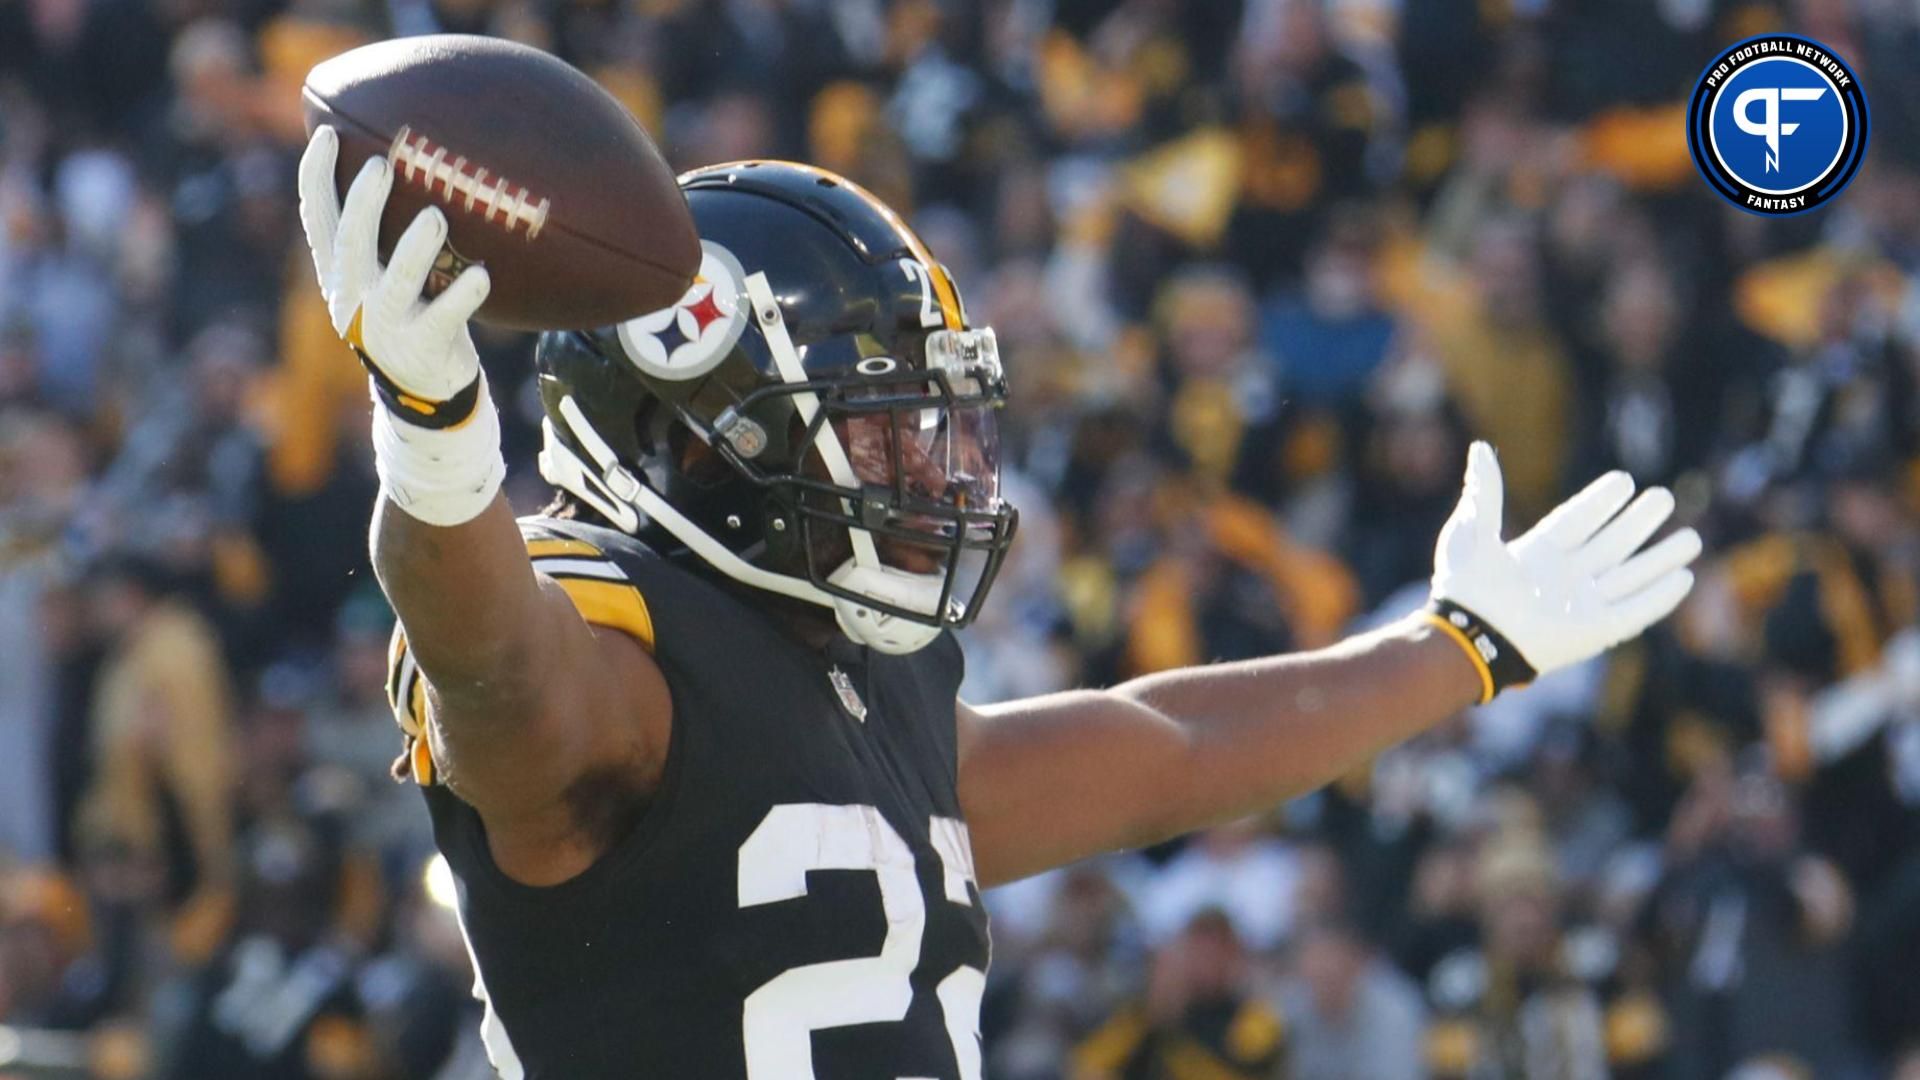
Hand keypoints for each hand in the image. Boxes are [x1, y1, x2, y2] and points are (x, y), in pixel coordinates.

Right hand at [297, 125, 491, 427]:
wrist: (426, 391)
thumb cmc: (412, 314)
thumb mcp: (386, 277)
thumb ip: (383, 235)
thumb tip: (406, 161)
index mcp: (340, 275)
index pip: (316, 219)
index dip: (315, 177)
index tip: (325, 131)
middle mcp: (355, 298)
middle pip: (350, 244)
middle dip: (362, 204)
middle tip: (382, 165)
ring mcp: (387, 327)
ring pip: (395, 283)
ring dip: (413, 248)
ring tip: (436, 216)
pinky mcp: (424, 348)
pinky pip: (444, 318)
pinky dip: (463, 296)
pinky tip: (482, 274)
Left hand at [1429, 442, 1701, 694]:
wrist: (1469, 635)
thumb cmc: (1465, 587)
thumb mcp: (1471, 532)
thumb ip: (1485, 493)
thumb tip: (1479, 448)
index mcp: (1537, 554)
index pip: (1577, 521)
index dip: (1600, 502)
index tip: (1624, 480)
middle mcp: (1564, 577)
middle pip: (1611, 544)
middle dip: (1638, 522)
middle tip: (1665, 497)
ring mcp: (1581, 604)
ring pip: (1631, 575)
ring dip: (1662, 558)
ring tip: (1692, 537)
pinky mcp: (1595, 630)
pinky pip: (1636, 611)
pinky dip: (1660, 596)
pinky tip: (1684, 577)